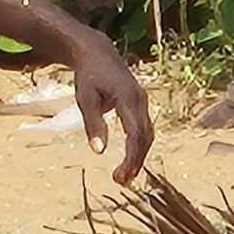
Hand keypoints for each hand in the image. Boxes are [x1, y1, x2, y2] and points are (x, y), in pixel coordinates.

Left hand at [68, 32, 153, 183]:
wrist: (97, 53)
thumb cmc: (88, 76)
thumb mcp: (85, 99)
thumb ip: (93, 124)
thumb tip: (99, 152)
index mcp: (127, 98)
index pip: (135, 133)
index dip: (131, 157)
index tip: (120, 175)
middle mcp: (140, 99)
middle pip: (145, 136)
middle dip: (136, 161)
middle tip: (121, 180)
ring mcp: (143, 101)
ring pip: (147, 134)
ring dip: (138, 156)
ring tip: (124, 176)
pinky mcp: (140, 104)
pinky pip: (144, 128)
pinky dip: (138, 145)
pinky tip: (129, 160)